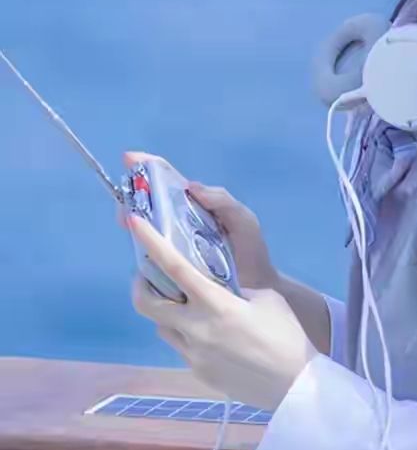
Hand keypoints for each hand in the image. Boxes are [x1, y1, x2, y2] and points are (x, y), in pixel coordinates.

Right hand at [116, 158, 279, 292]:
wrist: (258, 291)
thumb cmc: (251, 251)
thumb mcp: (243, 221)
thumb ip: (224, 201)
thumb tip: (191, 187)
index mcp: (196, 205)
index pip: (168, 179)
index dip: (147, 166)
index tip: (128, 158)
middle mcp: (179, 222)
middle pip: (148, 202)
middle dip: (132, 195)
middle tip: (124, 200)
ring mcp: (173, 244)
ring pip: (144, 227)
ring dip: (131, 220)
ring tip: (127, 220)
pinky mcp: (170, 267)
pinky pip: (149, 255)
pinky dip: (140, 249)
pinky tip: (138, 249)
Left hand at [125, 210, 315, 412]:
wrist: (296, 387)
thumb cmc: (287, 337)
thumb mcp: (266, 300)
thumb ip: (234, 288)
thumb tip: (215, 287)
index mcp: (216, 304)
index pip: (174, 266)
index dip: (151, 242)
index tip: (134, 222)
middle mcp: (196, 329)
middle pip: (146, 302)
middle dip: (141, 284)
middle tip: (151, 276)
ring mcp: (194, 354)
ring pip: (162, 326)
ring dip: (167, 311)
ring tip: (189, 308)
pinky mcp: (198, 372)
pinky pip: (182, 347)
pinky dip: (188, 335)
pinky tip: (213, 337)